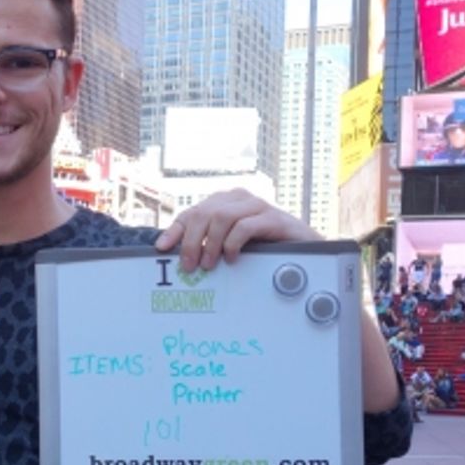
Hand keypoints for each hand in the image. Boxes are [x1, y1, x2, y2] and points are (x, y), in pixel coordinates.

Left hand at [154, 189, 319, 271]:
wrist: (302, 247)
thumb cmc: (264, 246)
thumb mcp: (231, 244)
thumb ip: (210, 244)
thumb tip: (179, 257)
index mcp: (224, 202)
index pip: (191, 213)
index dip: (174, 230)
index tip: (161, 249)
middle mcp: (238, 199)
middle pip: (203, 213)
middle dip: (191, 240)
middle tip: (189, 265)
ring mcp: (256, 206)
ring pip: (221, 216)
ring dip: (210, 243)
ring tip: (209, 264)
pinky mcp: (273, 218)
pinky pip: (245, 225)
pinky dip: (233, 243)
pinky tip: (231, 257)